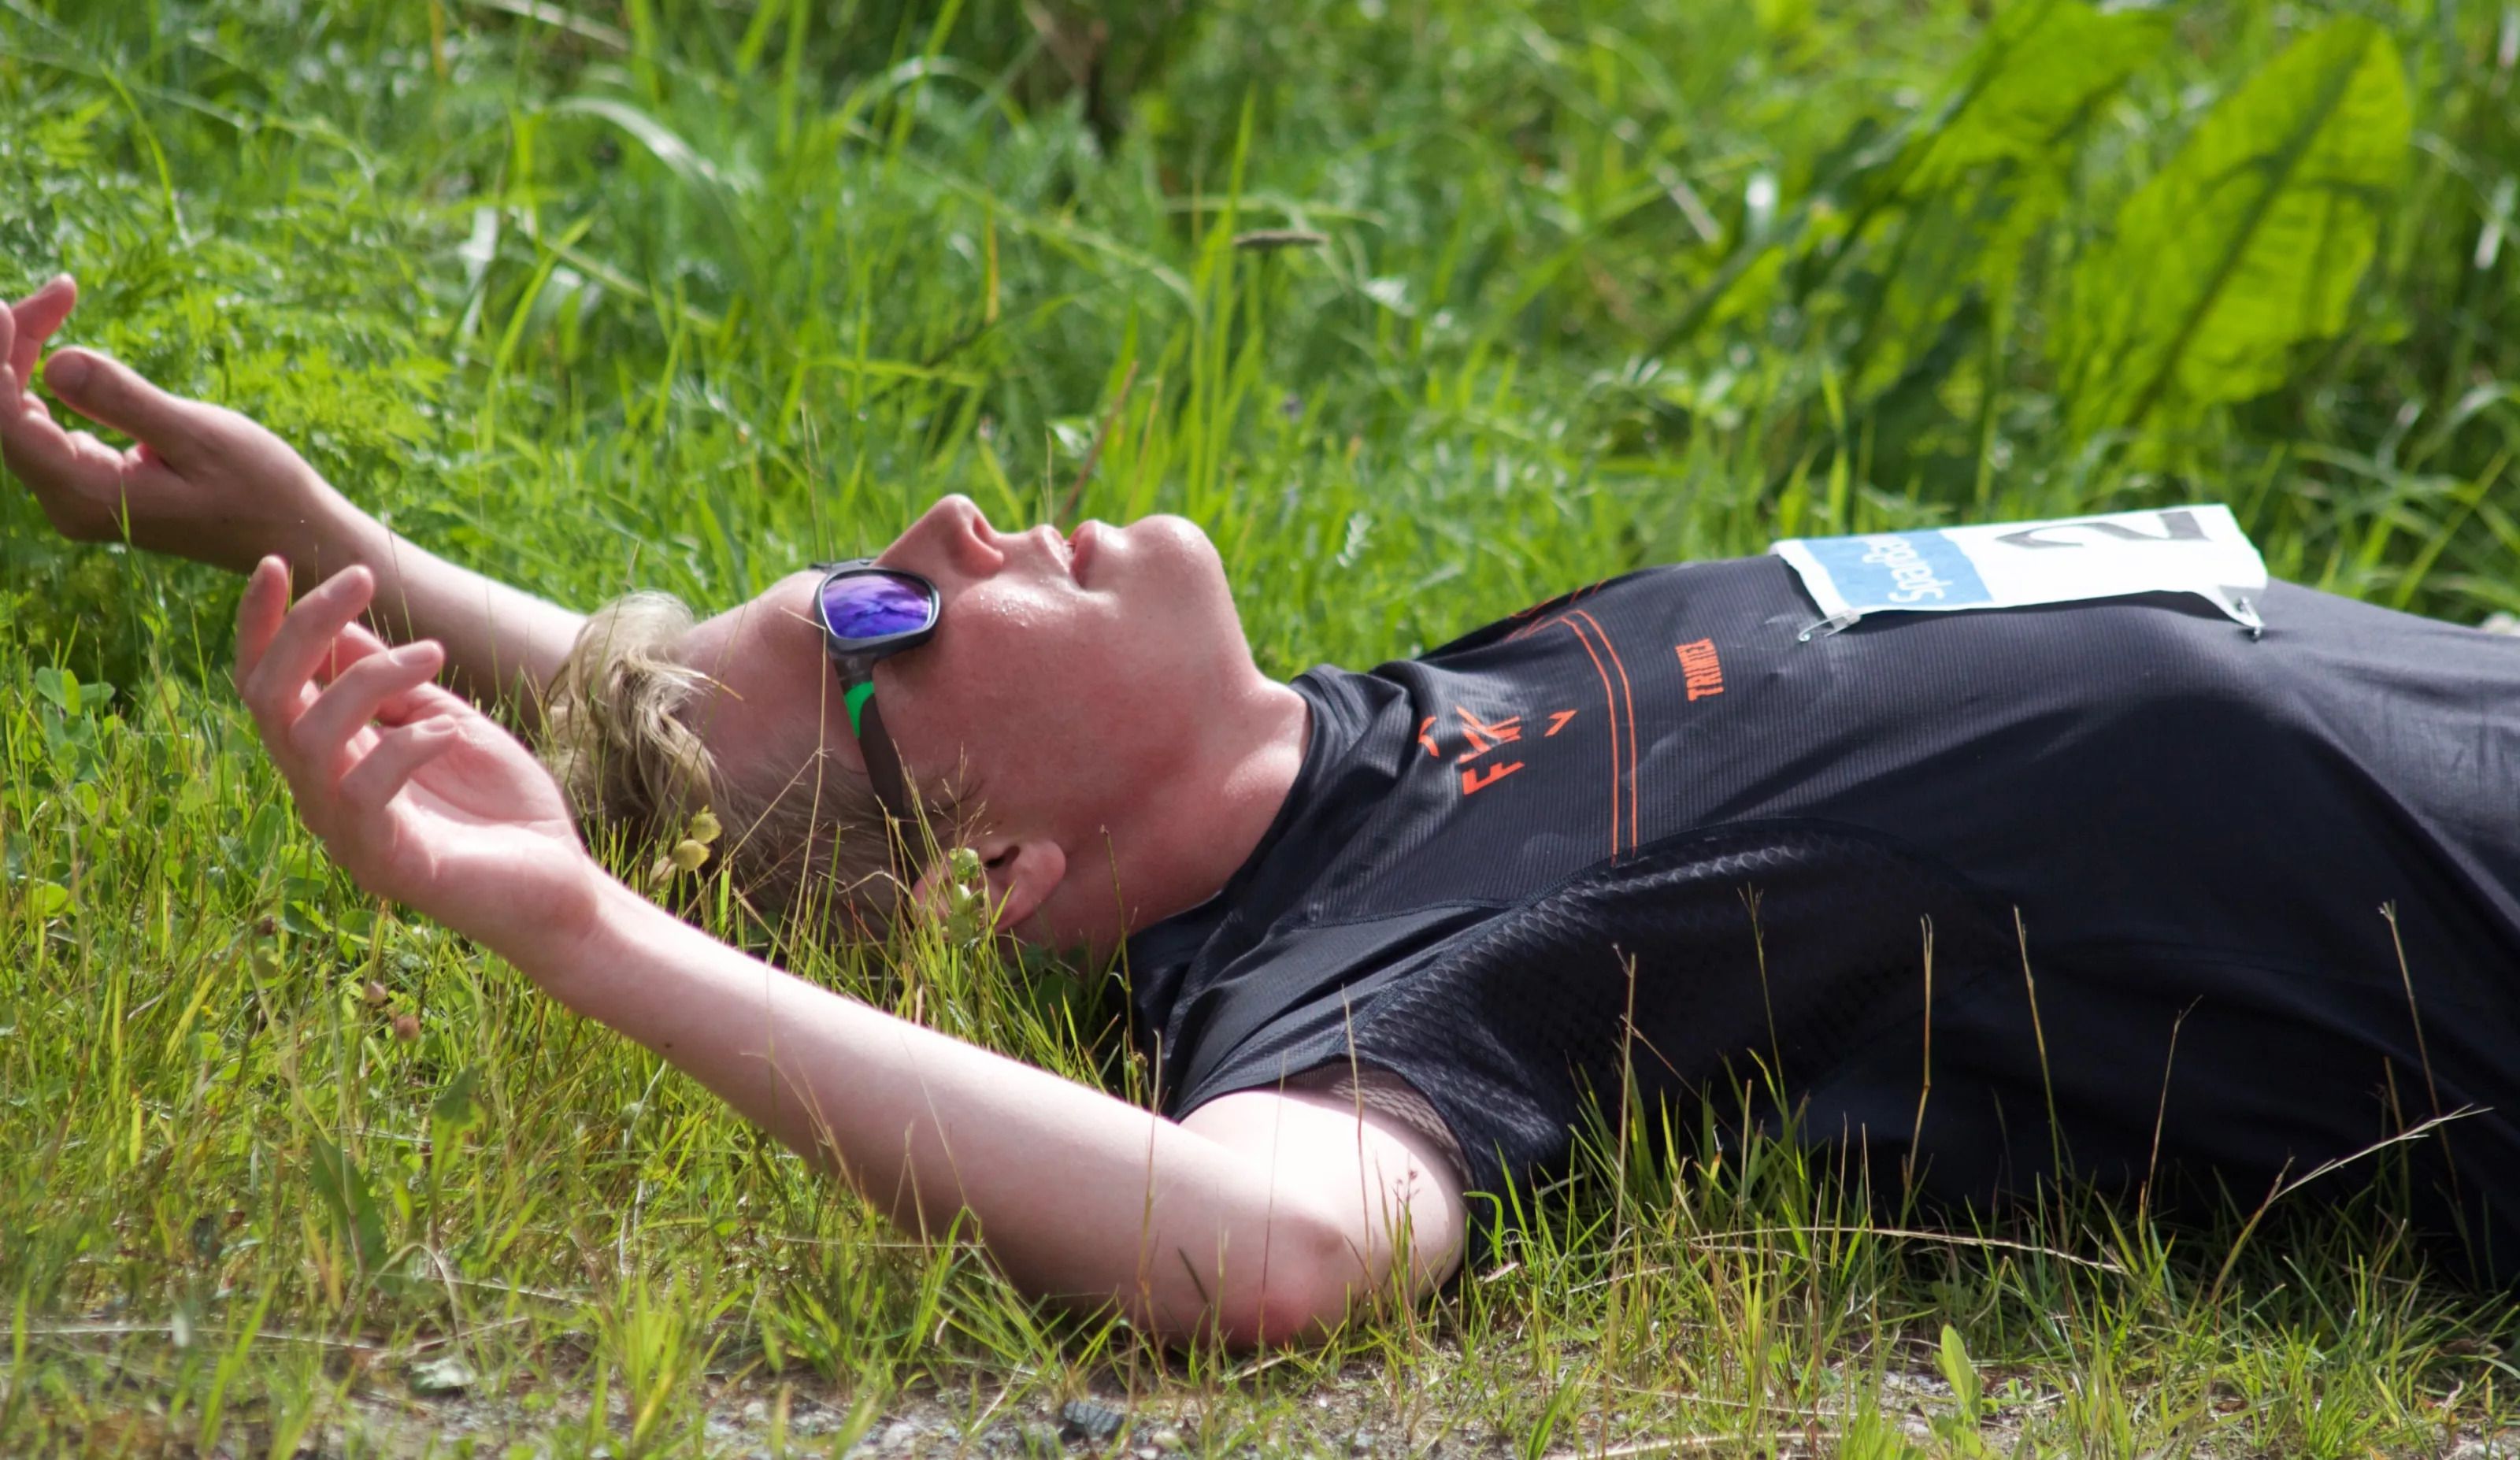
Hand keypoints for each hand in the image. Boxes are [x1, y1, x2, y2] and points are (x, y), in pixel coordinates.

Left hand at [2, 276, 345, 571]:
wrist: (295, 533)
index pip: (8, 420)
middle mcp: (69, 502)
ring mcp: (78, 495)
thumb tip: (56, 362)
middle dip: (16, 345)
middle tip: (61, 288)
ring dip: (28, 354)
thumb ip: (125, 402)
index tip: (5, 306)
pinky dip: (41, 377)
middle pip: (5, 413)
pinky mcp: (92, 481)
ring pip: (19, 415)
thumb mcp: (201, 437)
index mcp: (90, 495)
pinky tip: (54, 340)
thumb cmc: (262, 489)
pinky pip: (44, 424)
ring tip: (56, 298)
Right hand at [234, 558, 607, 964]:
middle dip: (305, 628)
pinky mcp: (385, 864)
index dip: (263, 625)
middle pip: (270, 699)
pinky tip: (448, 732)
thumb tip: (336, 625)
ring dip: (368, 679)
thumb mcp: (447, 720)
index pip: (270, 684)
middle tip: (362, 577)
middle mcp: (323, 791)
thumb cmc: (503, 805)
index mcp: (334, 754)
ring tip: (435, 653)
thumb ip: (391, 683)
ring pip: (308, 739)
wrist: (559, 884)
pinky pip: (363, 795)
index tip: (280, 561)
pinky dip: (403, 747)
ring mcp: (347, 831)